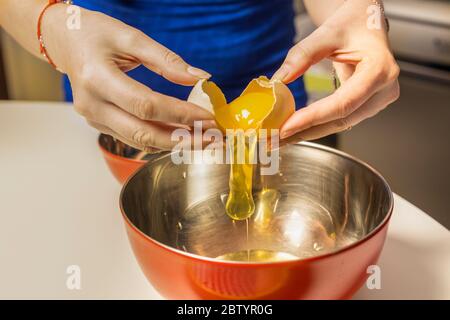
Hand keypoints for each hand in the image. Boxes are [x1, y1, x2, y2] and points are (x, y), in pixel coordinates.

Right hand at [43, 5, 213, 149]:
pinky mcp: (99, 124)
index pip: (147, 106)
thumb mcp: (130, 37)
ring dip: (175, 143)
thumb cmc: (94, 34)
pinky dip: (160, 138)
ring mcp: (94, 118)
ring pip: (140, 141)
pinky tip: (182, 135)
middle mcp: (92, 105)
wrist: (65, 42)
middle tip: (213, 138)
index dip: (180, 115)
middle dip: (183, 139)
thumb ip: (166, 60)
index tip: (208, 118)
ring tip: (204, 139)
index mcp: (97, 79)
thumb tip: (201, 79)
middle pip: (144, 133)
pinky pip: (134, 138)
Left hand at [273, 0, 399, 140]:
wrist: (367, 22)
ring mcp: (378, 100)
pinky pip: (340, 119)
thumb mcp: (326, 33)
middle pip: (341, 119)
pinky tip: (295, 130)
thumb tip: (279, 79)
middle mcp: (384, 89)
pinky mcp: (368, 105)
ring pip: (340, 123)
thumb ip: (302, 55)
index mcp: (380, 69)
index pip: (342, 102)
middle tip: (275, 140)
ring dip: (308, 132)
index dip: (313, 118)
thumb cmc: (354, 23)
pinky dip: (316, 125)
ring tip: (279, 139)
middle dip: (305, 131)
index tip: (286, 127)